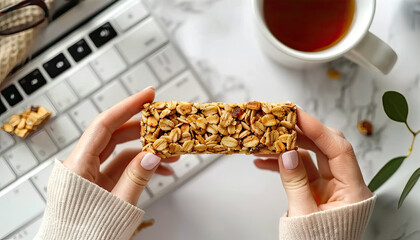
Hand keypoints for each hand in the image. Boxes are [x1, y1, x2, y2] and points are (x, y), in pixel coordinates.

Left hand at [63, 86, 178, 204]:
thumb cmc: (85, 236)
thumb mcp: (117, 207)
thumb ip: (135, 179)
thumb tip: (152, 155)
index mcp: (78, 167)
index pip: (104, 125)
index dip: (128, 106)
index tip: (148, 95)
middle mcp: (81, 167)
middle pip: (114, 135)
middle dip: (143, 129)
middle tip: (164, 122)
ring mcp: (90, 177)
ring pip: (121, 152)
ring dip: (146, 150)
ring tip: (172, 153)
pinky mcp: (99, 187)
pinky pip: (122, 169)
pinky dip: (141, 167)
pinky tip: (161, 170)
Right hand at [254, 108, 372, 216]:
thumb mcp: (303, 215)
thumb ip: (294, 182)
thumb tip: (285, 153)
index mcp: (353, 191)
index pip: (339, 150)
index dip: (317, 129)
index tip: (297, 115)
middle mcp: (343, 185)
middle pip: (323, 148)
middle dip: (299, 133)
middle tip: (279, 121)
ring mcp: (328, 187)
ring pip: (308, 157)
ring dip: (285, 148)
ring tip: (263, 142)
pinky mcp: (314, 191)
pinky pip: (298, 171)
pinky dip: (281, 165)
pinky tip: (262, 161)